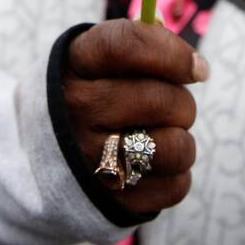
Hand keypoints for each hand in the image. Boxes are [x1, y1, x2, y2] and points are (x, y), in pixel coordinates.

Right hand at [63, 19, 209, 213]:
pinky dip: (176, 174)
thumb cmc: (95, 92)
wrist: (46, 152)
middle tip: (173, 107)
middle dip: (182, 102)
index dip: (172, 54)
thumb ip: (143, 46)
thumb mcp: (100, 58)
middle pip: (160, 100)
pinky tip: (155, 165)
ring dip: (182, 140)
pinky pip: (176, 186)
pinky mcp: (110, 199)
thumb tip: (196, 66)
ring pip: (175, 147)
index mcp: (74, 64)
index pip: (125, 46)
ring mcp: (89, 158)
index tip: (198, 68)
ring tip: (164, 136)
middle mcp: (75, 110)